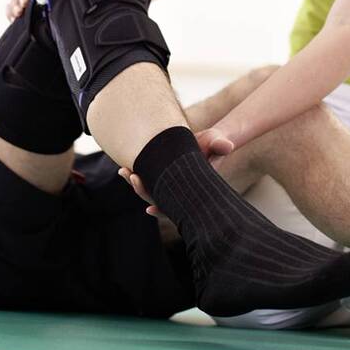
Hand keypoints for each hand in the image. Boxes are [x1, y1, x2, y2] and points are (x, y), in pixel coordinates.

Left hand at [118, 128, 235, 216]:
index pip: (175, 205)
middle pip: (156, 197)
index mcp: (191, 189)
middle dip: (142, 190)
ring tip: (122, 170)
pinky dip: (136, 173)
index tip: (150, 209)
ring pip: (149, 188)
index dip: (162, 210)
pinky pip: (147, 177)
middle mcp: (178, 189)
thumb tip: (227, 145)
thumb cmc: (215, 143)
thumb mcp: (218, 142)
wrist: (211, 139)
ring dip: (134, 181)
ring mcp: (169, 181)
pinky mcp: (163, 173)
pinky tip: (124, 167)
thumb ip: (220, 144)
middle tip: (131, 176)